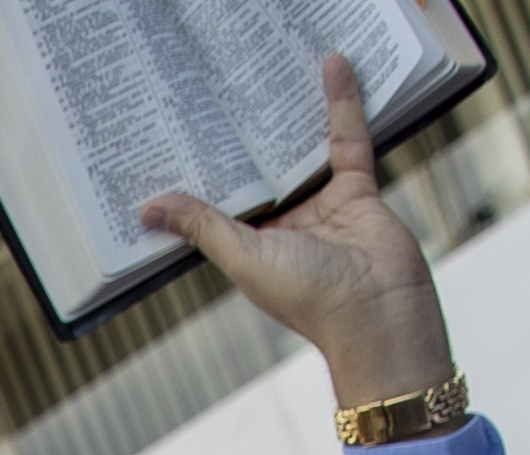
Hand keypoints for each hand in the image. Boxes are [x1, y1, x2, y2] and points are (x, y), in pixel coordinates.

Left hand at [142, 55, 450, 409]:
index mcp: (249, 246)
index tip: (171, 139)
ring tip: (265, 73)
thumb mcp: (243, 257)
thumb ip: (202, 227)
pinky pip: (346, 137)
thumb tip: (147, 209)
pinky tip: (330, 67)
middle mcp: (283, 225)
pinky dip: (340, 102)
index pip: (219, 201)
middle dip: (240, 136)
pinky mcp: (357, 188)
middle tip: (215, 93)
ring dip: (286, 116)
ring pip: (299, 150)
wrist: (381, 312)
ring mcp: (321, 205)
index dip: (198, 173)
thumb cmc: (308, 296)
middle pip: (260, 171)